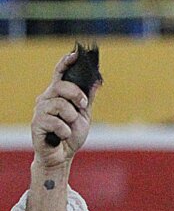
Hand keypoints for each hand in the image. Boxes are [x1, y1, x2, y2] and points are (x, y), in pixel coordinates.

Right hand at [32, 50, 98, 168]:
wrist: (62, 156)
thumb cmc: (70, 135)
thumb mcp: (84, 116)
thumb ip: (88, 99)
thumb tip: (98, 81)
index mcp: (57, 95)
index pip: (59, 74)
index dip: (65, 63)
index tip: (75, 54)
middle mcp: (46, 99)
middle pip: (61, 86)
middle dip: (77, 95)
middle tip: (82, 106)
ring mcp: (40, 111)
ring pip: (60, 105)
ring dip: (71, 117)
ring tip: (69, 126)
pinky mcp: (37, 124)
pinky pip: (56, 122)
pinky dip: (65, 131)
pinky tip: (62, 135)